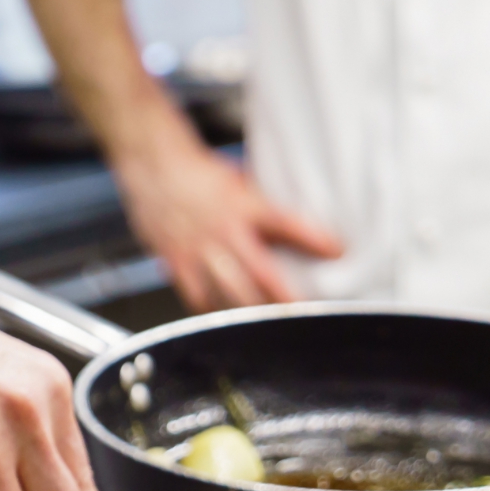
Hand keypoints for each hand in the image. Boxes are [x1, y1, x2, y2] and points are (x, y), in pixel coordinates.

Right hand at [113, 142, 343, 311]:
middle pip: (261, 273)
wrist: (151, 165)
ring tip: (272, 325)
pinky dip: (217, 311)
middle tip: (305, 311)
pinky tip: (230, 319)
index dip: (312, 238)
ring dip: (254, 313)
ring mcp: (199, 251)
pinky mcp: (178, 265)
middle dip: (285, 297)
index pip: (285, 222)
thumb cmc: (198, 172)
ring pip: (231, 294)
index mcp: (243, 204)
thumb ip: (260, 204)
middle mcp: (223, 231)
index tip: (338, 250)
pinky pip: (200, 299)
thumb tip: (291, 223)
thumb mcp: (238, 181)